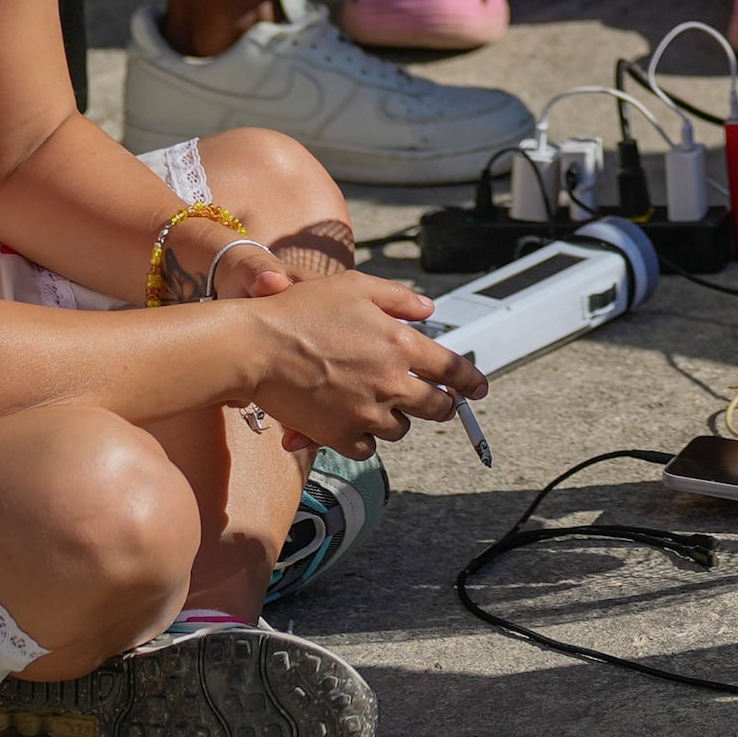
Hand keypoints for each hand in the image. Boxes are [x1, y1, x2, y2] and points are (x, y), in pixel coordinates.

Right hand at [241, 270, 483, 451]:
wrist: (258, 345)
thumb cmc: (303, 310)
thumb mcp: (356, 287)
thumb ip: (398, 299)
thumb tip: (429, 311)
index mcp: (401, 344)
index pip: (452, 370)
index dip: (471, 381)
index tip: (480, 390)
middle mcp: (391, 383)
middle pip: (435, 408)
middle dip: (440, 406)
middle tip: (434, 402)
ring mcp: (367, 414)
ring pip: (400, 429)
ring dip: (395, 418)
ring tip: (375, 402)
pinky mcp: (340, 436)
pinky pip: (367, 448)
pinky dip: (363, 438)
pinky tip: (349, 420)